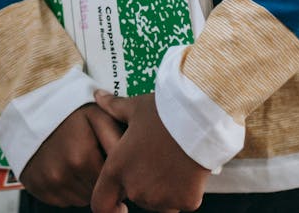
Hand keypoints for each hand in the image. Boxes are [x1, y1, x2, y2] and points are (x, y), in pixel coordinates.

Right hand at [18, 104, 123, 207]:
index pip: (111, 184)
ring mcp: (47, 184)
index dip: (115, 173)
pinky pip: (64, 200)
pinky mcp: (36, 188)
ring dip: (85, 185)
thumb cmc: (69, 112)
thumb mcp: (98, 116)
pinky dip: (68, 188)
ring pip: (81, 199)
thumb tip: (135, 165)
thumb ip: (118, 139)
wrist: (29, 109)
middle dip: (99, 179)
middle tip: (93, 156)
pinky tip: (65, 167)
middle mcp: (62, 175)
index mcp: (81, 158)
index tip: (112, 160)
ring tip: (79, 159)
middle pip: (96, 193)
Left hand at [91, 92, 209, 212]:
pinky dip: (183, 190)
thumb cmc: (164, 113)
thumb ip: (113, 107)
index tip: (118, 205)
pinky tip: (187, 169)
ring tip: (171, 162)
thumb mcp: (134, 108)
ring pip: (159, 202)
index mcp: (117, 169)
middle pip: (135, 198)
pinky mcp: (186, 202)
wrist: (199, 121)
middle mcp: (136, 189)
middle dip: (142, 185)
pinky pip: (181, 201)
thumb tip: (98, 96)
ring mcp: (162, 199)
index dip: (108, 207)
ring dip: (162, 190)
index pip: (101, 204)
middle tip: (154, 160)